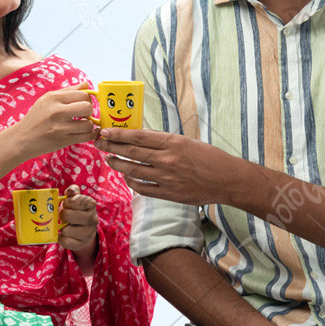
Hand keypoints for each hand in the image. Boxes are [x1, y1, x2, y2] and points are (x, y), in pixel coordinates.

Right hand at [8, 83, 98, 159]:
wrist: (21, 139)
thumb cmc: (36, 117)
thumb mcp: (47, 99)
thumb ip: (68, 91)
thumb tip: (86, 84)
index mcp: (53, 98)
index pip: (83, 94)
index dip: (87, 99)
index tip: (82, 104)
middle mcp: (57, 111)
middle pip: (88, 107)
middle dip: (89, 111)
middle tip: (82, 115)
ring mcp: (60, 127)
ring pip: (88, 124)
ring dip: (88, 125)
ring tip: (80, 125)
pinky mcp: (63, 141)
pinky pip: (86, 137)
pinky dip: (90, 135)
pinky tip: (85, 133)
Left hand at [59, 184, 98, 263]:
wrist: (86, 231)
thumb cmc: (78, 211)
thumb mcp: (76, 199)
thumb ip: (73, 191)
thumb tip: (69, 192)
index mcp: (90, 204)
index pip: (71, 201)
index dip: (66, 203)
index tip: (68, 205)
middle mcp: (92, 218)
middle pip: (66, 216)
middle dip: (62, 215)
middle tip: (64, 216)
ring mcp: (88, 233)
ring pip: (65, 230)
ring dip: (62, 228)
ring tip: (66, 226)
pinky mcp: (81, 244)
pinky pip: (65, 241)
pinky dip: (61, 239)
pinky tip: (63, 235)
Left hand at [95, 128, 250, 205]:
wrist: (226, 179)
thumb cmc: (208, 157)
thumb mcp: (186, 141)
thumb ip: (163, 141)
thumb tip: (139, 137)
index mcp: (172, 142)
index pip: (137, 137)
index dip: (118, 134)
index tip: (104, 131)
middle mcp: (167, 160)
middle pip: (131, 153)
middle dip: (111, 147)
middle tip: (98, 143)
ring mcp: (167, 178)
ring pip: (133, 171)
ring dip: (117, 164)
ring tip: (109, 159)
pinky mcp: (169, 194)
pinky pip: (143, 189)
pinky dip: (131, 182)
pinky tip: (126, 177)